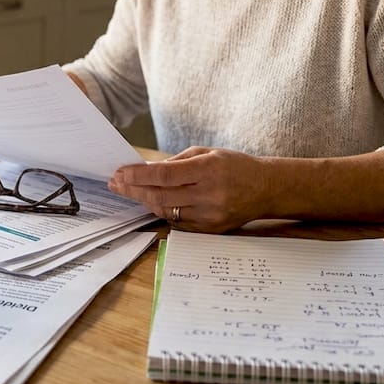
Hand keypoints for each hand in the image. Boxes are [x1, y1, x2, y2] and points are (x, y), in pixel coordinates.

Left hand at [107, 146, 271, 232]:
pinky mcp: (211, 229)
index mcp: (208, 170)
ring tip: (129, 191)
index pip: (164, 175)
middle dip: (134, 189)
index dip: (138, 175)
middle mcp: (209, 194)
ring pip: (166, 211)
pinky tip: (151, 202)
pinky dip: (163, 211)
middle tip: (116, 183)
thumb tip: (147, 171)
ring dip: (145, 201)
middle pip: (160, 195)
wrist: (266, 188)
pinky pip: (178, 221)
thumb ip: (177, 162)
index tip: (120, 173)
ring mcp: (210, 215)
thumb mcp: (208, 153)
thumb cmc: (235, 166)